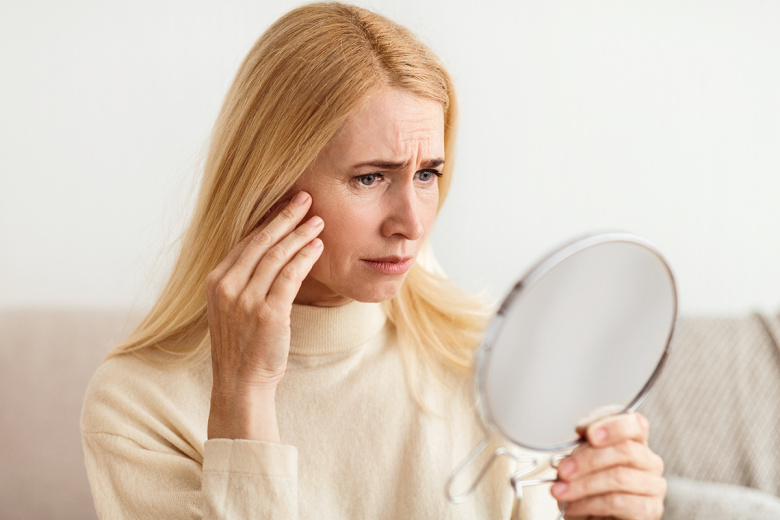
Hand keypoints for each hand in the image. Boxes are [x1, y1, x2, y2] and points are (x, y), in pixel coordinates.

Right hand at [206, 191, 323, 441]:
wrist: (239, 382)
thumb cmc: (241, 345)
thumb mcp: (232, 307)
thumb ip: (243, 279)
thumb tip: (269, 251)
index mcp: (216, 280)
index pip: (246, 241)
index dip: (269, 220)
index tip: (287, 204)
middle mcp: (227, 286)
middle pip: (261, 241)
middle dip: (286, 216)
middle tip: (306, 198)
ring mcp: (246, 299)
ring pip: (277, 255)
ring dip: (300, 233)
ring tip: (318, 220)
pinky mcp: (267, 313)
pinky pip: (290, 276)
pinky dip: (305, 257)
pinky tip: (318, 246)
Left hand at [551, 413, 665, 519]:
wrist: (594, 517)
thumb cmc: (590, 487)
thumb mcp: (581, 461)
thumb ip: (582, 447)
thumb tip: (576, 439)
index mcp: (634, 442)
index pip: (634, 423)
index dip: (612, 425)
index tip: (588, 433)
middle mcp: (649, 461)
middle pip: (625, 450)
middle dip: (587, 459)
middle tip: (563, 470)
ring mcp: (653, 486)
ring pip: (619, 477)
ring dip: (583, 485)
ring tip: (560, 491)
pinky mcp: (649, 510)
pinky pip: (618, 502)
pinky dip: (590, 504)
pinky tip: (573, 506)